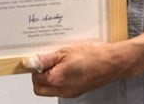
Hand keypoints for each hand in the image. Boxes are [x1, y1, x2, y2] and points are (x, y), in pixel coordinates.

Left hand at [23, 40, 143, 98]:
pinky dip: (59, 78)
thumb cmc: (92, 55)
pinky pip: (61, 87)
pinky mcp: (78, 90)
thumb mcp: (65, 51)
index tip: (38, 57)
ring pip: (50, 89)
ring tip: (57, 60)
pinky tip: (66, 64)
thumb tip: (30, 62)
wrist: (113, 62)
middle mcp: (63, 90)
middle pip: (40, 88)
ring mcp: (71, 92)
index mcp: (57, 80)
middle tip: (45, 60)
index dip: (34, 67)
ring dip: (49, 76)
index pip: (35, 78)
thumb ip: (46, 59)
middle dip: (38, 75)